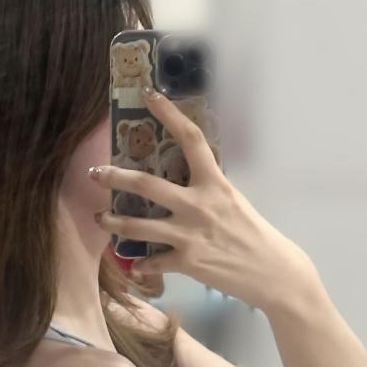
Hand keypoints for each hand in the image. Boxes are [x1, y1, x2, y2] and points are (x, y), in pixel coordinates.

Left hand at [90, 85, 300, 305]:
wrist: (271, 271)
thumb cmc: (252, 232)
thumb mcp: (232, 200)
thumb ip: (206, 189)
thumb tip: (181, 178)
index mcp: (214, 183)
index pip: (191, 139)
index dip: (170, 114)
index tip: (149, 96)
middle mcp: (198, 205)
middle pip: (146, 185)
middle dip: (115, 177)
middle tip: (95, 173)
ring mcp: (189, 234)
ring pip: (138, 226)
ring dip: (112, 222)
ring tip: (100, 218)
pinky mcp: (186, 261)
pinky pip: (153, 261)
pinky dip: (142, 264)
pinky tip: (136, 264)